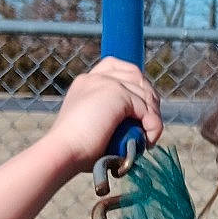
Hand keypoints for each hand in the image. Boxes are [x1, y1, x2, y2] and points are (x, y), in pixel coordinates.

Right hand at [46, 57, 163, 171]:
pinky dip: (153, 126)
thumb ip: (109, 117)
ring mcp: (106, 83)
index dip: (134, 81)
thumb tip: (137, 126)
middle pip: (136, 76)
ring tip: (146, 138)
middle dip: (149, 100)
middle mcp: (95, 78)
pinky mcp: (117, 94)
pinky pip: (146, 109)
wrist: (64, 151)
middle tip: (149, 125)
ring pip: (144, 93)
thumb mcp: (92, 126)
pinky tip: (146, 141)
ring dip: (153, 117)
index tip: (142, 105)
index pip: (116, 67)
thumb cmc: (76, 151)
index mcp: (86, 82)